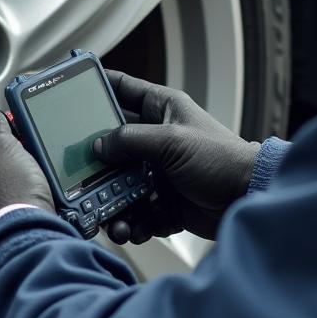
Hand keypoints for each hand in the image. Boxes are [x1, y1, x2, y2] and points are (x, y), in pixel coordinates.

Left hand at [0, 107, 53, 242]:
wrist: (24, 237)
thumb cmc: (9, 193)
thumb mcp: (2, 143)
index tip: (3, 133)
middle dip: (1, 157)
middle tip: (20, 155)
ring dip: (8, 179)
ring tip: (29, 178)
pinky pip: (0, 205)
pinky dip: (13, 200)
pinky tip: (27, 199)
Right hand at [94, 70, 259, 242]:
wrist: (249, 199)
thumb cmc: (221, 159)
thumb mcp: (172, 142)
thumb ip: (131, 140)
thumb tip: (99, 146)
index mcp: (163, 110)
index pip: (123, 89)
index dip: (96, 86)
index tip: (67, 90)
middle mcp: (158, 139)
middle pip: (113, 146)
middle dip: (96, 164)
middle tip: (78, 176)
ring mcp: (160, 172)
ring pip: (121, 185)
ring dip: (112, 203)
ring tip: (109, 219)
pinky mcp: (166, 202)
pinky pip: (138, 213)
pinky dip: (133, 223)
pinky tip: (131, 230)